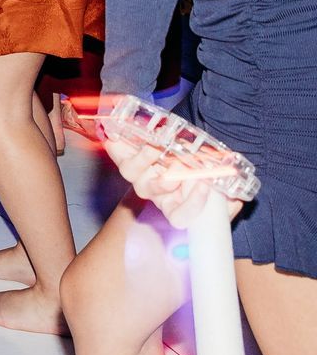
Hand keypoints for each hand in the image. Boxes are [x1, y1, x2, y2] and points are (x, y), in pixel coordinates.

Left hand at [102, 124, 244, 230]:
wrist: (169, 138)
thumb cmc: (194, 163)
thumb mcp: (214, 176)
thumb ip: (226, 190)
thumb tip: (236, 198)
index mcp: (174, 201)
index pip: (179, 216)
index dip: (191, 205)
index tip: (205, 185)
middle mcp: (154, 191)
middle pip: (155, 193)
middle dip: (169, 180)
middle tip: (183, 164)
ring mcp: (137, 174)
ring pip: (135, 175)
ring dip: (147, 160)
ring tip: (159, 147)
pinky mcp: (124, 156)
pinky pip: (118, 155)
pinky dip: (121, 147)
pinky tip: (133, 138)